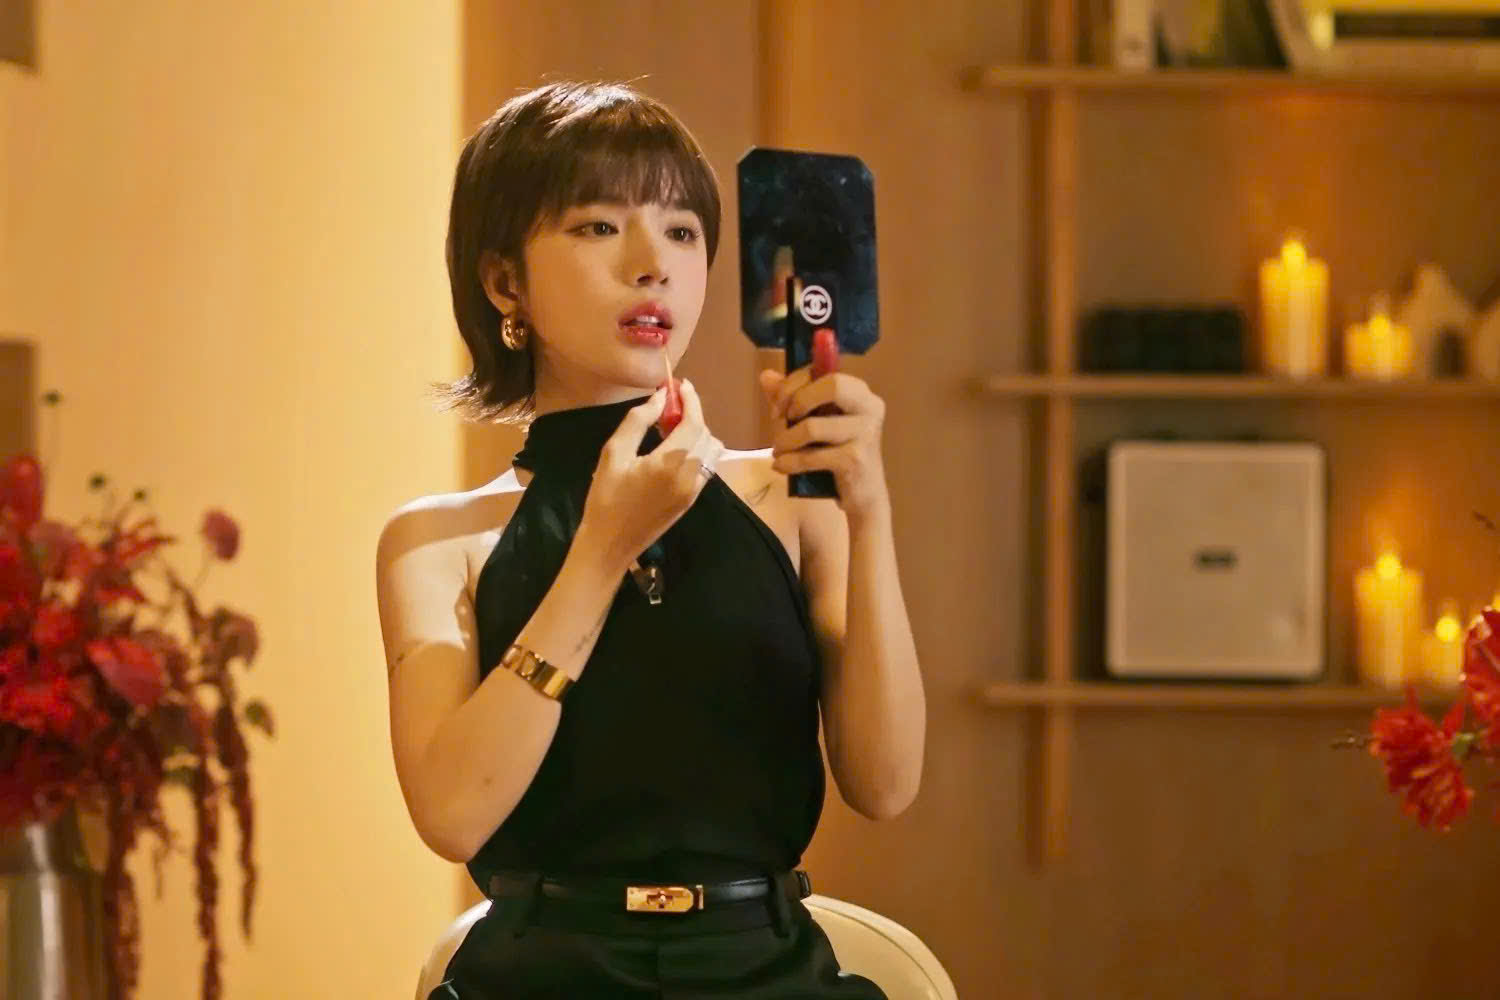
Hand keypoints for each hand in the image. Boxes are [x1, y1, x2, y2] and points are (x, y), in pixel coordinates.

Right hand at [579, 379, 723, 572]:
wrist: (610, 545)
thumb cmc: (605, 497)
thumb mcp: (614, 453)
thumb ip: (639, 421)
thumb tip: (661, 397)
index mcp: (671, 463)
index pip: (694, 422)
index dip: (691, 400)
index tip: (682, 385)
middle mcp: (690, 476)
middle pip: (706, 434)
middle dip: (693, 415)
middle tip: (669, 406)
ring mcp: (694, 491)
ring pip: (712, 451)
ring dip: (698, 433)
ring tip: (671, 428)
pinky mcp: (691, 500)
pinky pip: (706, 467)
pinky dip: (697, 451)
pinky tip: (673, 449)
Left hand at [759, 366, 888, 520]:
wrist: (863, 495)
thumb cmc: (837, 452)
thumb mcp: (815, 420)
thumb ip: (792, 397)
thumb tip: (766, 376)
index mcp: (860, 391)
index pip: (823, 372)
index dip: (793, 384)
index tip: (778, 406)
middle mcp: (870, 407)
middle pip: (833, 386)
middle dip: (797, 401)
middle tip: (781, 421)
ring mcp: (865, 434)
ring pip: (813, 427)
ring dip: (785, 440)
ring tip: (778, 450)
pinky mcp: (856, 461)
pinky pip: (811, 457)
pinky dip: (790, 462)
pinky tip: (780, 466)